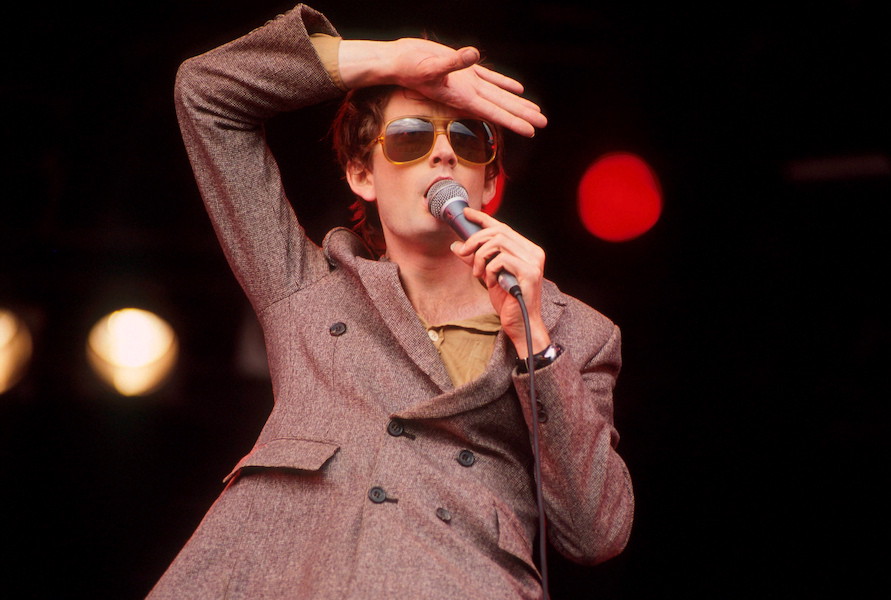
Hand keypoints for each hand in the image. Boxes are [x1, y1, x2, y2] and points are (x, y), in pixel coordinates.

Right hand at [339, 38, 546, 136]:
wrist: (395, 63)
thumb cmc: (409, 67)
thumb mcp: (431, 65)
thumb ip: (453, 62)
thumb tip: (474, 53)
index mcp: (464, 96)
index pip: (495, 112)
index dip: (514, 121)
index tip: (532, 131)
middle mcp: (468, 93)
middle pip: (502, 107)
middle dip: (523, 115)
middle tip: (543, 124)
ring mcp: (468, 82)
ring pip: (499, 95)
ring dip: (517, 103)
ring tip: (535, 111)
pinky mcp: (464, 70)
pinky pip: (490, 79)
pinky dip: (504, 84)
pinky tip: (517, 88)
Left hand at [450, 207, 550, 356]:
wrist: (521, 325)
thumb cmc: (508, 301)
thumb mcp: (488, 275)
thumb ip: (475, 259)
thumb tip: (456, 246)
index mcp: (526, 250)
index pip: (503, 227)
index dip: (483, 218)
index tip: (466, 214)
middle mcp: (533, 252)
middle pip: (498, 231)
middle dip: (475, 240)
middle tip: (463, 253)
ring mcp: (533, 262)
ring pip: (498, 243)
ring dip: (480, 257)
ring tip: (478, 274)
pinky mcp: (529, 273)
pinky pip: (501, 260)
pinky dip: (489, 270)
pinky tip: (491, 282)